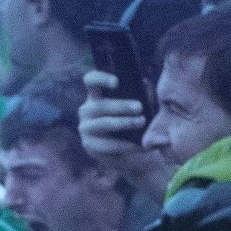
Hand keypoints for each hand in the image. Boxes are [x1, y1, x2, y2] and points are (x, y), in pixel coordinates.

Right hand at [77, 72, 169, 195]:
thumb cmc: (132, 121)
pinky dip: (126, 144)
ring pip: (104, 123)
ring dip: (124, 122)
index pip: (91, 81)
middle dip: (121, 106)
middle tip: (139, 107)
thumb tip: (145, 87)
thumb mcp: (136, 106)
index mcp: (96, 94)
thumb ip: (139, 94)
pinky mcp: (89, 145)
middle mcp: (87, 109)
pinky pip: (108, 144)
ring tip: (142, 122)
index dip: (101, 79)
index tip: (116, 82)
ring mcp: (85, 128)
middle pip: (100, 105)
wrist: (129, 152)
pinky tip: (139, 144)